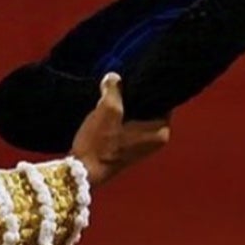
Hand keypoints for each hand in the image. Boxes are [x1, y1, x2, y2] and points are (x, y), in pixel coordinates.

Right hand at [69, 73, 169, 187]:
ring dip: (125, 104)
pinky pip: (129, 122)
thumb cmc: (99, 143)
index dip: (148, 85)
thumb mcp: (108, 109)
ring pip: (138, 113)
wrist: (82, 171)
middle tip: (121, 80)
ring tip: (112, 90)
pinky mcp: (129, 146)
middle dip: (135, 93)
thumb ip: (114, 88)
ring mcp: (142, 144)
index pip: (162, 98)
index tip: (136, 73)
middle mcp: (156, 138)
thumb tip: (114, 77)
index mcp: (161, 131)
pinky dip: (121, 115)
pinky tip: (107, 106)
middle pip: (149, 105)